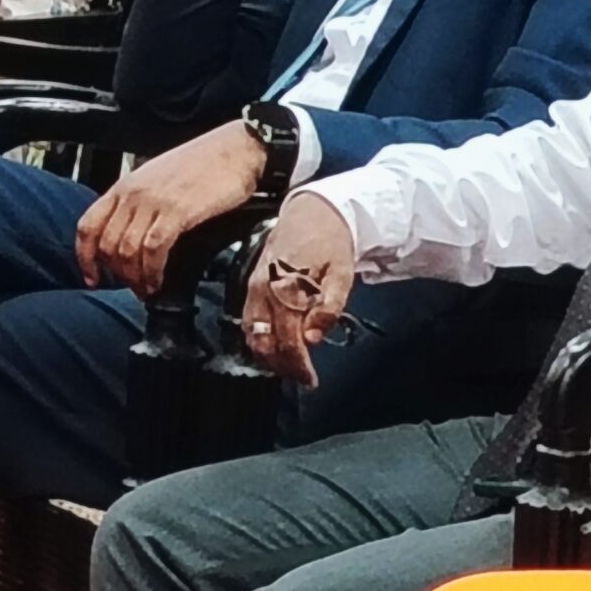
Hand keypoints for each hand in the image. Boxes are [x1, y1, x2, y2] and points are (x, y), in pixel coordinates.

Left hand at [74, 121, 265, 296]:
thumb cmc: (202, 165)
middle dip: (115, 274)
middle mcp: (133, 194)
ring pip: (127, 250)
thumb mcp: (158, 180)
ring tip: (146, 290)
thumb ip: (140, 204)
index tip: (92, 278)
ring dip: (134, 278)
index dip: (84, 257)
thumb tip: (131, 236)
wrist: (235, 149)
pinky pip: (153, 249)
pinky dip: (152, 271)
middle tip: (132, 288)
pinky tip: (158, 282)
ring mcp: (153, 202)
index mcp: (124, 186)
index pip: (88, 225)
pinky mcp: (177, 211)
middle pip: (106, 244)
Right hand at [234, 191, 358, 385]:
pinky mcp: (251, 285)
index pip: (288, 339)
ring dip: (269, 355)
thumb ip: (328, 307)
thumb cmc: (331, 243)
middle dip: (282, 365)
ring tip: (291, 364)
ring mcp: (253, 288)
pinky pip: (249, 321)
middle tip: (303, 376)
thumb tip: (312, 339)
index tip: (311, 380)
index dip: (299, 364)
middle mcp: (263, 290)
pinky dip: (261, 339)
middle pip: (264, 342)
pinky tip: (278, 344)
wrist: (312, 211)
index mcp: (286, 288)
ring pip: (252, 334)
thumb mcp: (341, 273)